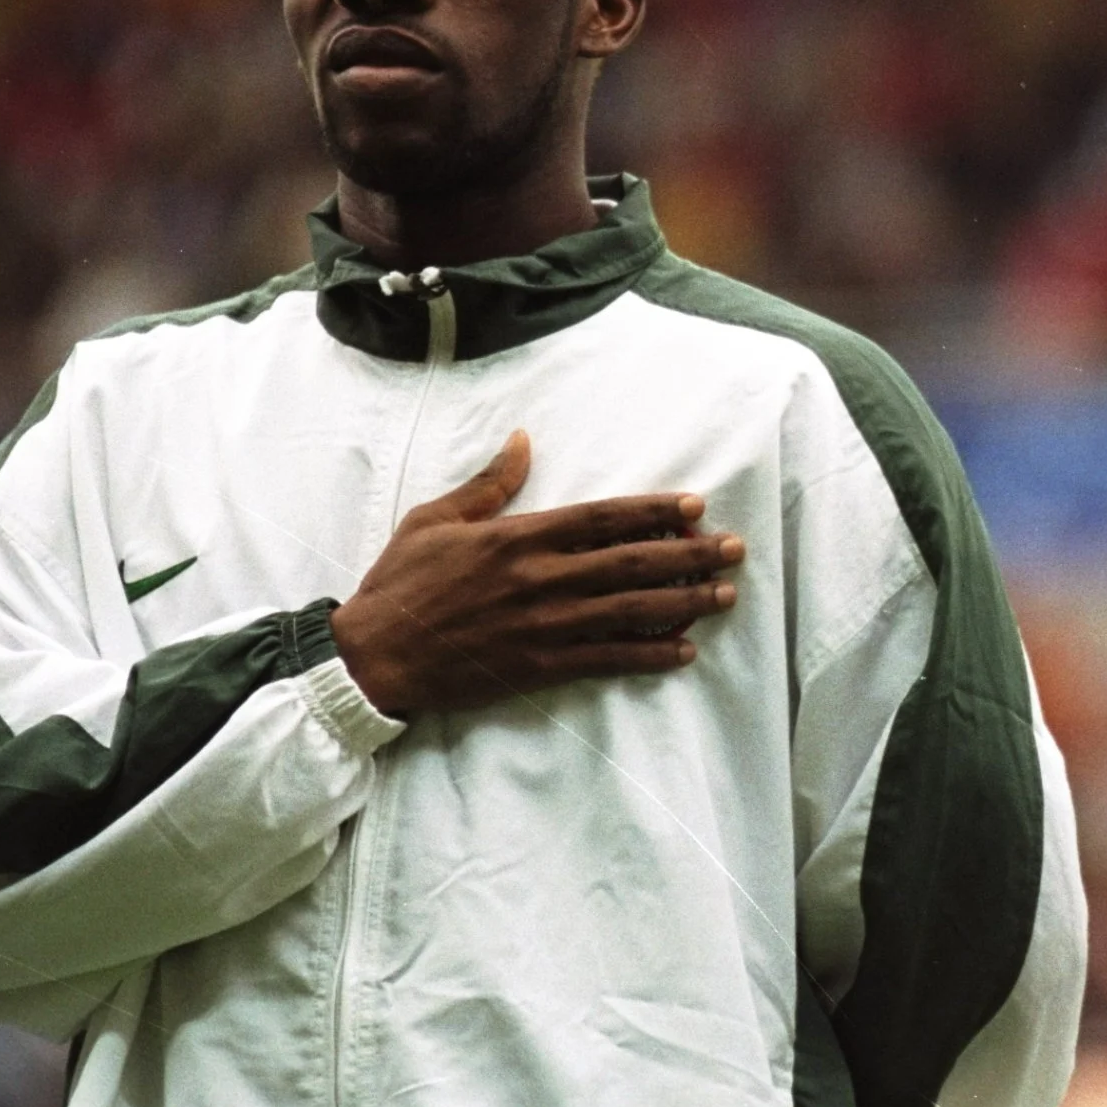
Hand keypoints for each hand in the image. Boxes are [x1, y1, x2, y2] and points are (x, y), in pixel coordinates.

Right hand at [329, 431, 742, 715]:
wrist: (373, 656)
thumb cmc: (400, 583)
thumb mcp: (436, 519)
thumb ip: (489, 484)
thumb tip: (522, 440)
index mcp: (518, 537)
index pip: (602, 518)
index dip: (653, 511)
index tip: (694, 506)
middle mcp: (540, 579)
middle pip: (631, 563)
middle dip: (689, 555)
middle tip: (733, 549)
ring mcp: (544, 626)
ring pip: (630, 612)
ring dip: (683, 603)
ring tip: (724, 596)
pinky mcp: (540, 667)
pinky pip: (607, 659)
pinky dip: (649, 655)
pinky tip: (683, 650)